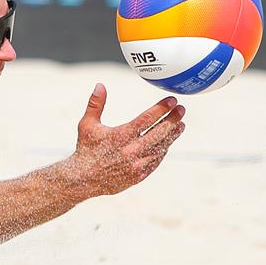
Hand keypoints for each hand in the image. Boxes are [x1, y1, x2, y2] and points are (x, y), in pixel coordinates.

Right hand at [67, 85, 184, 196]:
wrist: (83, 179)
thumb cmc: (85, 148)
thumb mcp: (87, 124)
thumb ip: (95, 104)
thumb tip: (100, 85)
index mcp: (120, 136)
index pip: (146, 119)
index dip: (161, 109)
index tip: (172, 100)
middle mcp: (130, 150)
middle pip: (158, 133)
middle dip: (172, 120)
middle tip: (182, 109)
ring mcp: (136, 165)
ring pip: (160, 148)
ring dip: (172, 135)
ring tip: (181, 124)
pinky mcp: (139, 176)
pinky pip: (156, 161)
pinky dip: (163, 150)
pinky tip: (168, 142)